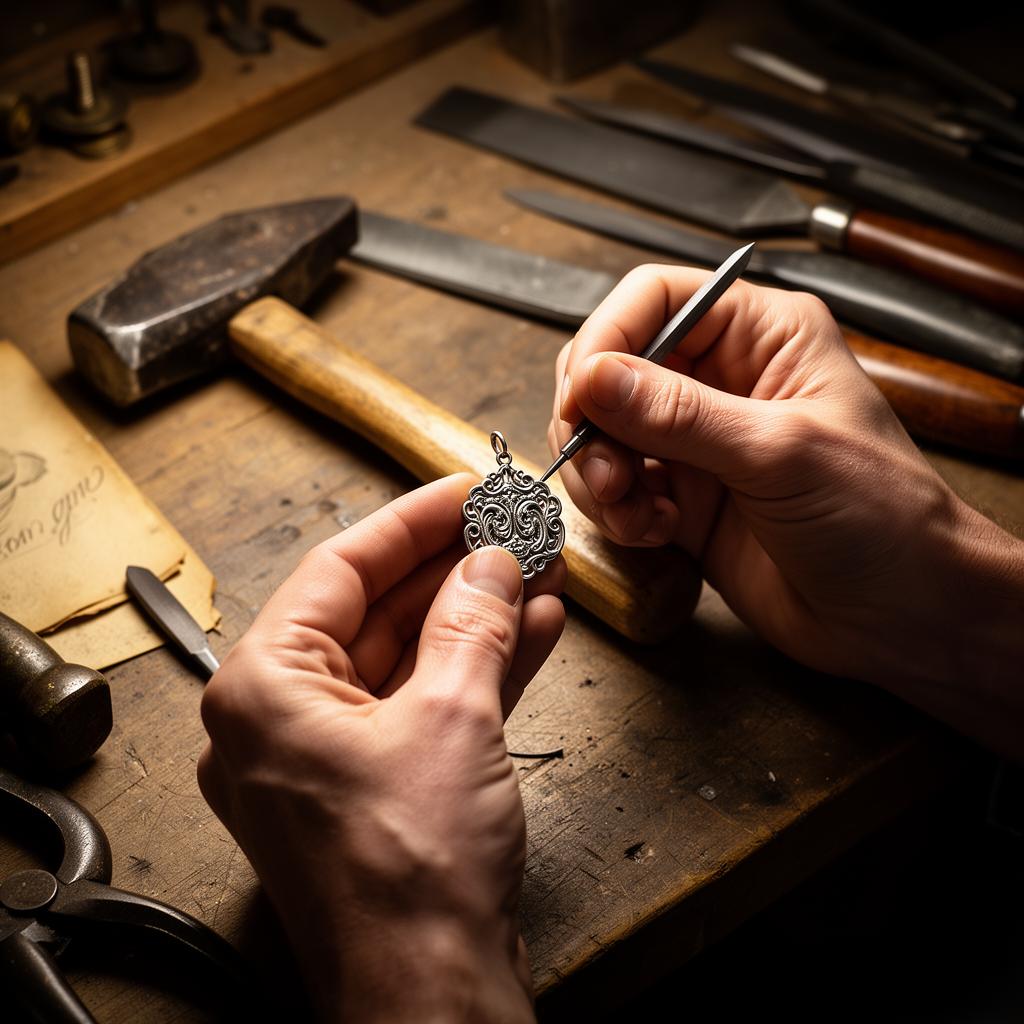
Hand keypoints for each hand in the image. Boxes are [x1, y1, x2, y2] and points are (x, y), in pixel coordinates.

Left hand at [198, 474, 564, 1021]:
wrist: (432, 991)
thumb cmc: (409, 876)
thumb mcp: (452, 716)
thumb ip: (471, 623)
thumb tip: (492, 564)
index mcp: (264, 690)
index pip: (339, 569)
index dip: (410, 523)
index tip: (463, 492)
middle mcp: (283, 720)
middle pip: (375, 612)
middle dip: (453, 571)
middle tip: (510, 531)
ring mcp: (330, 756)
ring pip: (408, 658)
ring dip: (475, 617)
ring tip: (535, 572)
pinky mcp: (376, 787)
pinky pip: (424, 704)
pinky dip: (476, 669)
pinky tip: (532, 631)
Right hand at [551, 265, 1023, 756]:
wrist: (900, 614)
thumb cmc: (881, 516)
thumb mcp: (779, 452)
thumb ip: (679, 415)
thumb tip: (594, 378)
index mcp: (761, 336)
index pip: (655, 301)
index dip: (607, 339)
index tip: (582, 395)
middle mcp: (721, 380)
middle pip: (611, 368)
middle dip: (592, 419)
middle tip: (603, 468)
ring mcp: (696, 441)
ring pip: (602, 432)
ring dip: (599, 474)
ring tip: (631, 509)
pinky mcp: (680, 497)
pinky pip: (614, 489)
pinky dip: (616, 512)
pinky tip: (655, 532)